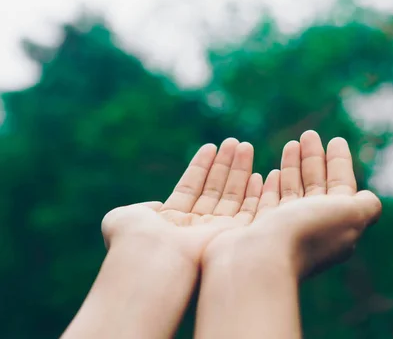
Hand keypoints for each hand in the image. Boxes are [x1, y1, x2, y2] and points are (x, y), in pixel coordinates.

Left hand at [100, 138, 263, 265]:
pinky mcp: (232, 238)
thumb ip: (141, 208)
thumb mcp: (124, 217)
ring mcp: (214, 233)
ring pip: (231, 197)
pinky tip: (258, 174)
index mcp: (171, 222)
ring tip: (245, 146)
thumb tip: (156, 206)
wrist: (153, 260)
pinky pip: (248, 213)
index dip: (200, 167)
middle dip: (224, 165)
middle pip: (213, 189)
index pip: (190, 189)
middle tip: (235, 142)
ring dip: (239, 171)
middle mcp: (194, 227)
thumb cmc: (136, 239)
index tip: (211, 147)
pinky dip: (254, 194)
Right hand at [203, 131, 381, 277]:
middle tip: (309, 134)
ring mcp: (280, 231)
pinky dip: (271, 186)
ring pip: (290, 193)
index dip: (340, 164)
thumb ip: (366, 205)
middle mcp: (309, 230)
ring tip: (291, 144)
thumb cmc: (305, 232)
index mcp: (334, 226)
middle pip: (315, 187)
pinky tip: (269, 172)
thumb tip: (369, 199)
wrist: (257, 262)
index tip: (336, 140)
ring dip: (292, 167)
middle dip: (314, 160)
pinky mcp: (254, 231)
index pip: (341, 188)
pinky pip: (265, 203)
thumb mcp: (350, 215)